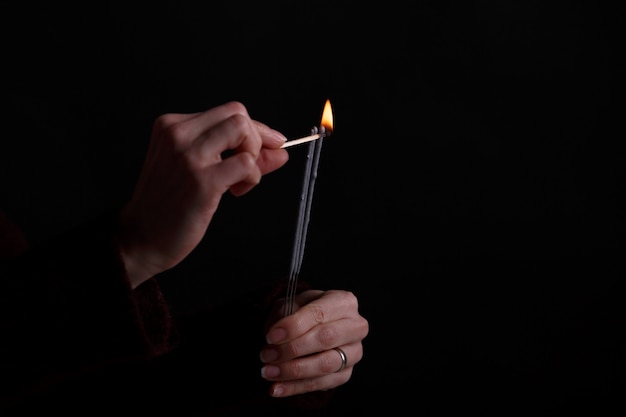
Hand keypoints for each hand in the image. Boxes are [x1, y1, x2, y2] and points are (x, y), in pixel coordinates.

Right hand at [116, 101, 288, 287]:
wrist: (140, 237)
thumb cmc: (168, 205)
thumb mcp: (199, 169)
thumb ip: (238, 154)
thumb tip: (280, 149)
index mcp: (172, 126)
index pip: (228, 112)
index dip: (254, 131)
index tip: (270, 146)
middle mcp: (178, 134)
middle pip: (238, 114)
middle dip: (255, 140)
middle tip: (248, 167)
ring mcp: (189, 155)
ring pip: (243, 130)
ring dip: (253, 157)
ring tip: (238, 181)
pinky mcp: (202, 180)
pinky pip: (246, 163)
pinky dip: (252, 178)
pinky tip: (235, 192)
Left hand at [260, 290, 368, 396]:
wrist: (313, 327)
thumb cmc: (304, 313)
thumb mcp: (293, 303)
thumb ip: (285, 313)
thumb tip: (275, 333)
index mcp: (343, 302)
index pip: (318, 313)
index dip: (293, 326)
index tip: (270, 336)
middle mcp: (355, 326)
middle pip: (325, 339)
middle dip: (292, 349)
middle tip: (266, 355)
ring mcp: (354, 352)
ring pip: (325, 364)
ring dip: (292, 370)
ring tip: (268, 372)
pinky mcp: (346, 374)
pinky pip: (322, 384)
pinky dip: (296, 387)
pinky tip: (277, 388)